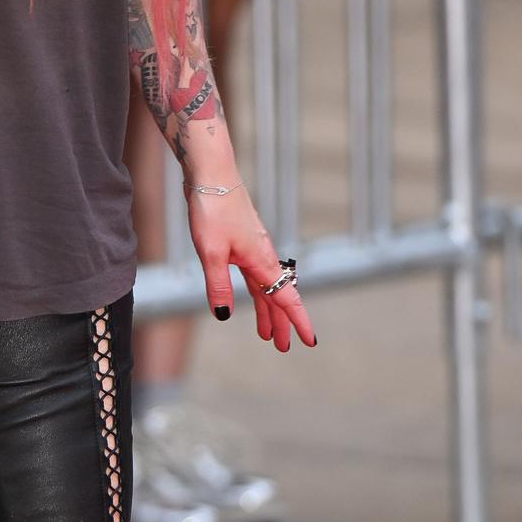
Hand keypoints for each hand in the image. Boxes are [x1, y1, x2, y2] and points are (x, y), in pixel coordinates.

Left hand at [187, 184, 316, 354]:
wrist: (211, 174)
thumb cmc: (212, 209)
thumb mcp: (211, 252)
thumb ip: (218, 284)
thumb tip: (224, 315)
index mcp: (261, 261)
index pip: (286, 298)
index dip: (298, 321)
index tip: (310, 341)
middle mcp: (263, 256)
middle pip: (278, 296)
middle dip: (282, 323)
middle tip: (284, 347)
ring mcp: (254, 248)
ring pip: (266, 287)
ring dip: (268, 310)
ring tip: (267, 334)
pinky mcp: (242, 241)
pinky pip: (255, 275)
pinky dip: (257, 291)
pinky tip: (252, 298)